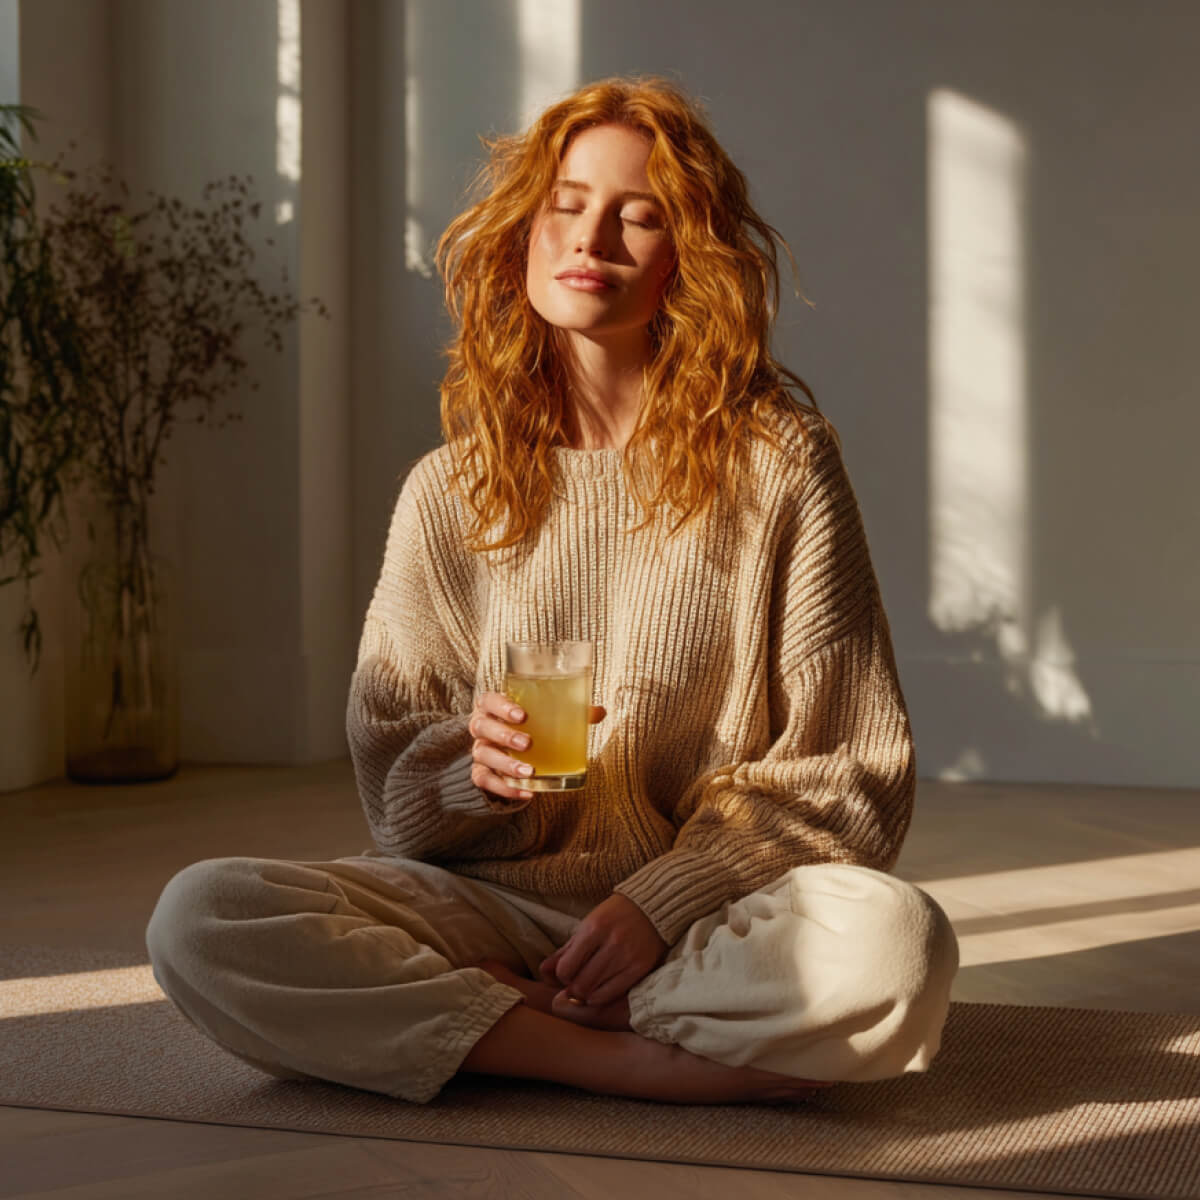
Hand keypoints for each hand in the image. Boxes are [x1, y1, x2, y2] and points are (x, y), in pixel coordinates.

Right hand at [468, 692, 604, 802]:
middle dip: (504, 735)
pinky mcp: (481, 773)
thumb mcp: (544, 715)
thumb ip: (571, 712)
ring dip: (506, 764)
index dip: (501, 706)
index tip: (522, 715)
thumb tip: (600, 711)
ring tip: (530, 772)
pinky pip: (486, 781)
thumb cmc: (529, 724)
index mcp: (493, 706)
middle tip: (527, 743)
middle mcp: (482, 726)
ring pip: (483, 756)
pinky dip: (505, 788)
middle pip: (482, 727)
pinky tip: (527, 792)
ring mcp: (480, 750)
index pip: (488, 700)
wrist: (506, 748)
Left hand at [539, 892, 668, 1007]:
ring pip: (595, 991)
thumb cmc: (614, 916)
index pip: (566, 968)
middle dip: (573, 986)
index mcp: (594, 928)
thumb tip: (543, 971)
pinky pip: (613, 993)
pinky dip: (601, 996)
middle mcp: (611, 943)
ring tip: (589, 983)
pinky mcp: (640, 968)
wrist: (651, 908)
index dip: (562, 975)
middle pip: (580, 983)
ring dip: (587, 992)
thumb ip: (565, 950)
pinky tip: (600, 988)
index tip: (567, 972)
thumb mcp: (587, 926)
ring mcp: (627, 957)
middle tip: (577, 981)